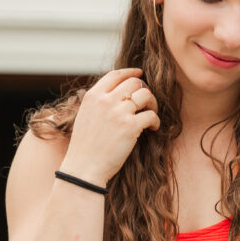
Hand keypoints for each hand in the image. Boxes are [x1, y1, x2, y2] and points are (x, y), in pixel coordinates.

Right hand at [59, 67, 160, 184]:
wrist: (84, 168)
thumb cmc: (85, 147)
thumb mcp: (85, 117)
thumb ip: (99, 103)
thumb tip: (116, 95)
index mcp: (93, 96)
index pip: (115, 74)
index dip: (131, 72)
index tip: (140, 74)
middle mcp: (105, 100)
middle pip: (134, 82)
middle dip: (144, 90)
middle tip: (147, 103)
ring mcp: (118, 113)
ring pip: (146, 95)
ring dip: (153, 104)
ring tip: (151, 115)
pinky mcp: (131, 127)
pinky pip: (152, 115)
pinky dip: (156, 121)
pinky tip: (153, 128)